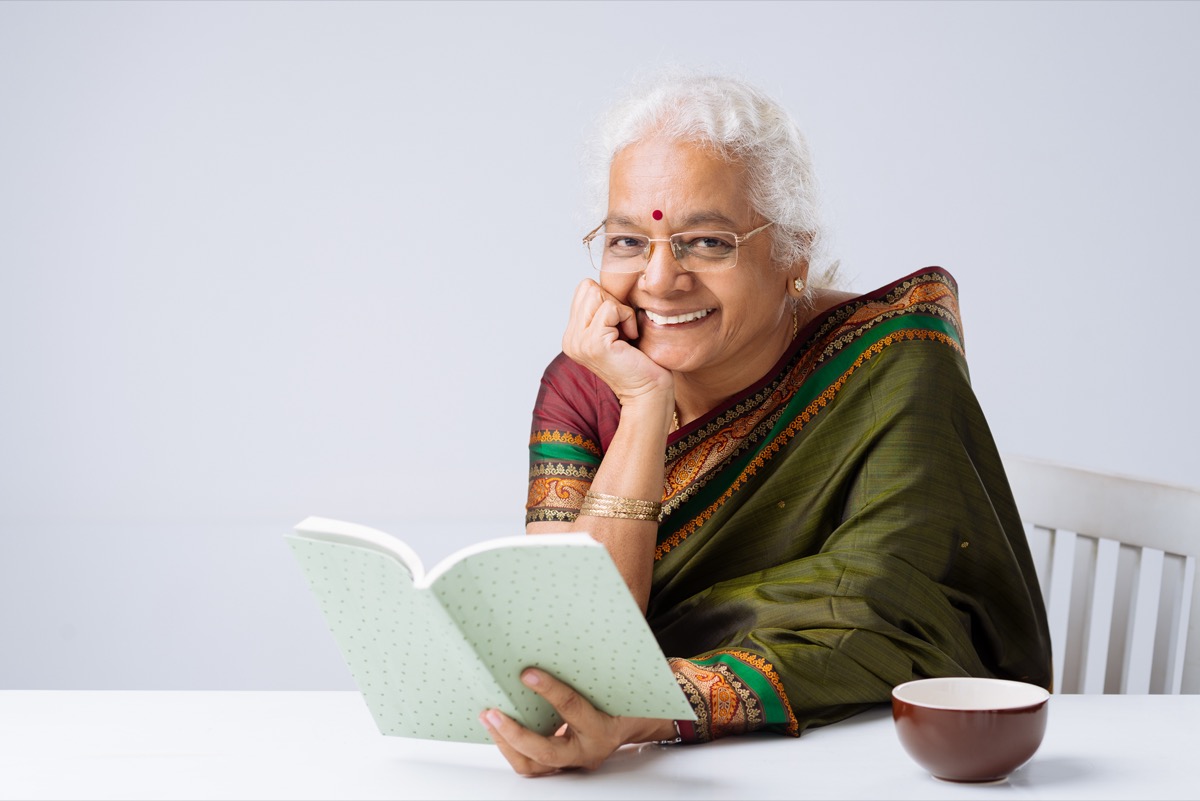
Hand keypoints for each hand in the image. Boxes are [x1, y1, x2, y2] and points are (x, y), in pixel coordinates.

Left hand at [479, 667, 675, 775]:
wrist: (632, 725)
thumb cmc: (621, 699)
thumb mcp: (611, 680)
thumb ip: (589, 662)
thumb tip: (576, 623)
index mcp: (603, 726)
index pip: (573, 708)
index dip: (550, 690)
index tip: (527, 673)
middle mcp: (587, 750)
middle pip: (546, 752)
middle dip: (515, 734)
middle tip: (492, 713)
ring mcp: (571, 762)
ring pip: (532, 765)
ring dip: (506, 743)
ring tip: (489, 718)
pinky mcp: (557, 765)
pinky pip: (529, 763)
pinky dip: (510, 746)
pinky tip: (497, 726)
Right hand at [562, 279, 672, 407]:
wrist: (649, 392)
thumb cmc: (640, 361)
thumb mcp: (616, 329)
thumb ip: (604, 309)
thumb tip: (607, 280)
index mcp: (573, 335)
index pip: (584, 289)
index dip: (608, 300)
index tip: (620, 326)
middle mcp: (570, 339)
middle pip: (588, 288)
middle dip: (613, 303)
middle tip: (624, 331)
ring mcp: (578, 342)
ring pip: (597, 293)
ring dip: (620, 311)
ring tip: (626, 335)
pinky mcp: (593, 343)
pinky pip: (611, 308)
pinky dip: (626, 318)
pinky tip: (630, 339)